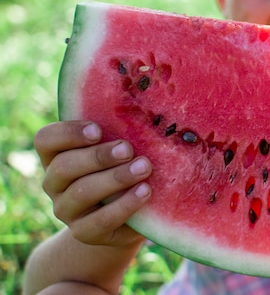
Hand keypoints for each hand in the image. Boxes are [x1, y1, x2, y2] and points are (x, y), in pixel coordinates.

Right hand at [34, 120, 151, 246]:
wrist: (127, 217)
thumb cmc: (122, 170)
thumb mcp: (116, 153)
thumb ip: (117, 135)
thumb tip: (141, 114)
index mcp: (56, 156)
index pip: (45, 140)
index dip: (68, 133)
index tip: (98, 130)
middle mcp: (55, 183)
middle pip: (64, 167)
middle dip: (98, 157)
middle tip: (127, 149)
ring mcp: (66, 210)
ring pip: (81, 193)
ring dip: (115, 178)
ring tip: (144, 167)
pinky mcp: (83, 232)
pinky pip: (101, 220)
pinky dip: (125, 204)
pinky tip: (145, 191)